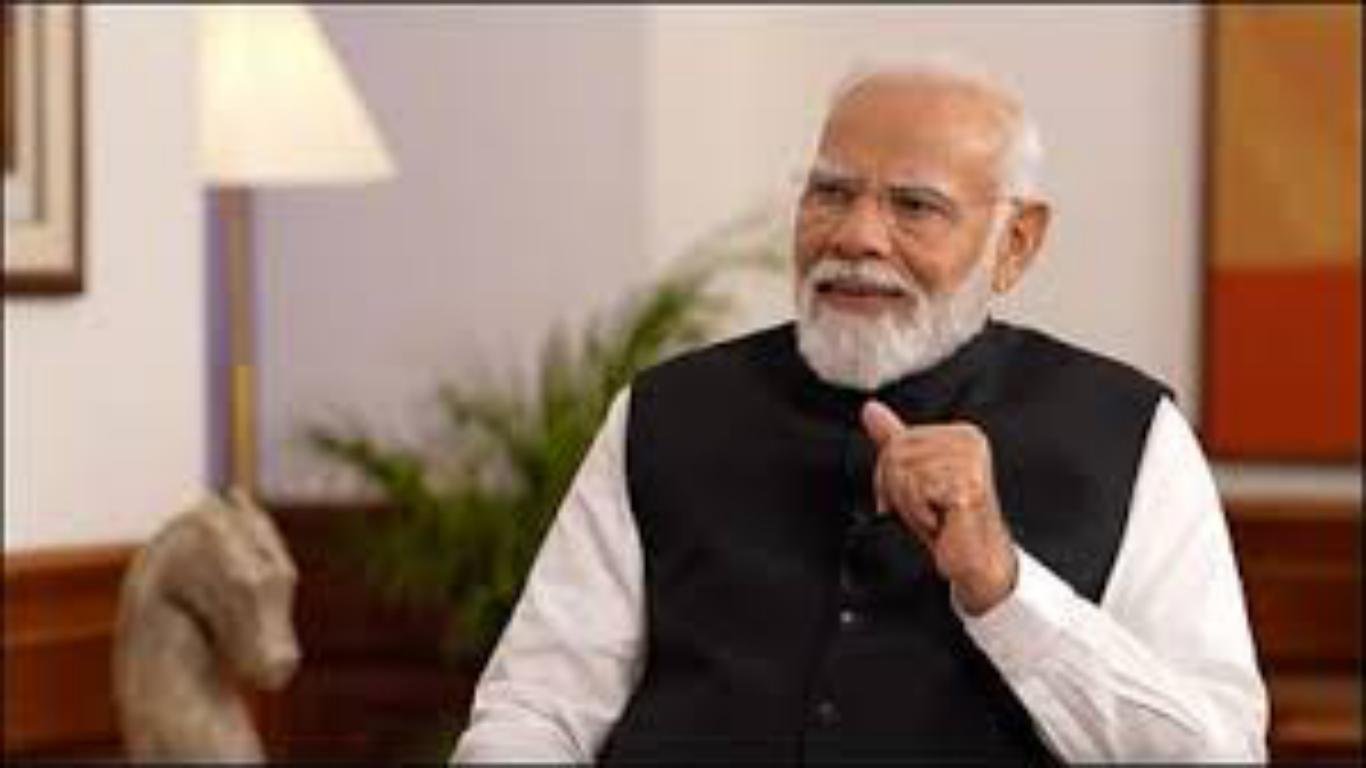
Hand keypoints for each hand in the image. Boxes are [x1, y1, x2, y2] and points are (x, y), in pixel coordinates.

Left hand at [861, 399, 1017, 615]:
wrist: (976, 560)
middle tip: (926, 511)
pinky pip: (916, 492)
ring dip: (910, 506)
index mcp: (959, 432)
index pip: (897, 442)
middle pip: (896, 455)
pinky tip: (942, 523)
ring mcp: (971, 462)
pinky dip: (920, 515)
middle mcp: (969, 440)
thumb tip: (870, 408)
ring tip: (935, 517)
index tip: (915, 499)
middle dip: (898, 492)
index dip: (891, 477)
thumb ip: (893, 439)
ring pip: (903, 474)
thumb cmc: (946, 520)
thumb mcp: (913, 476)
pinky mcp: (969, 485)